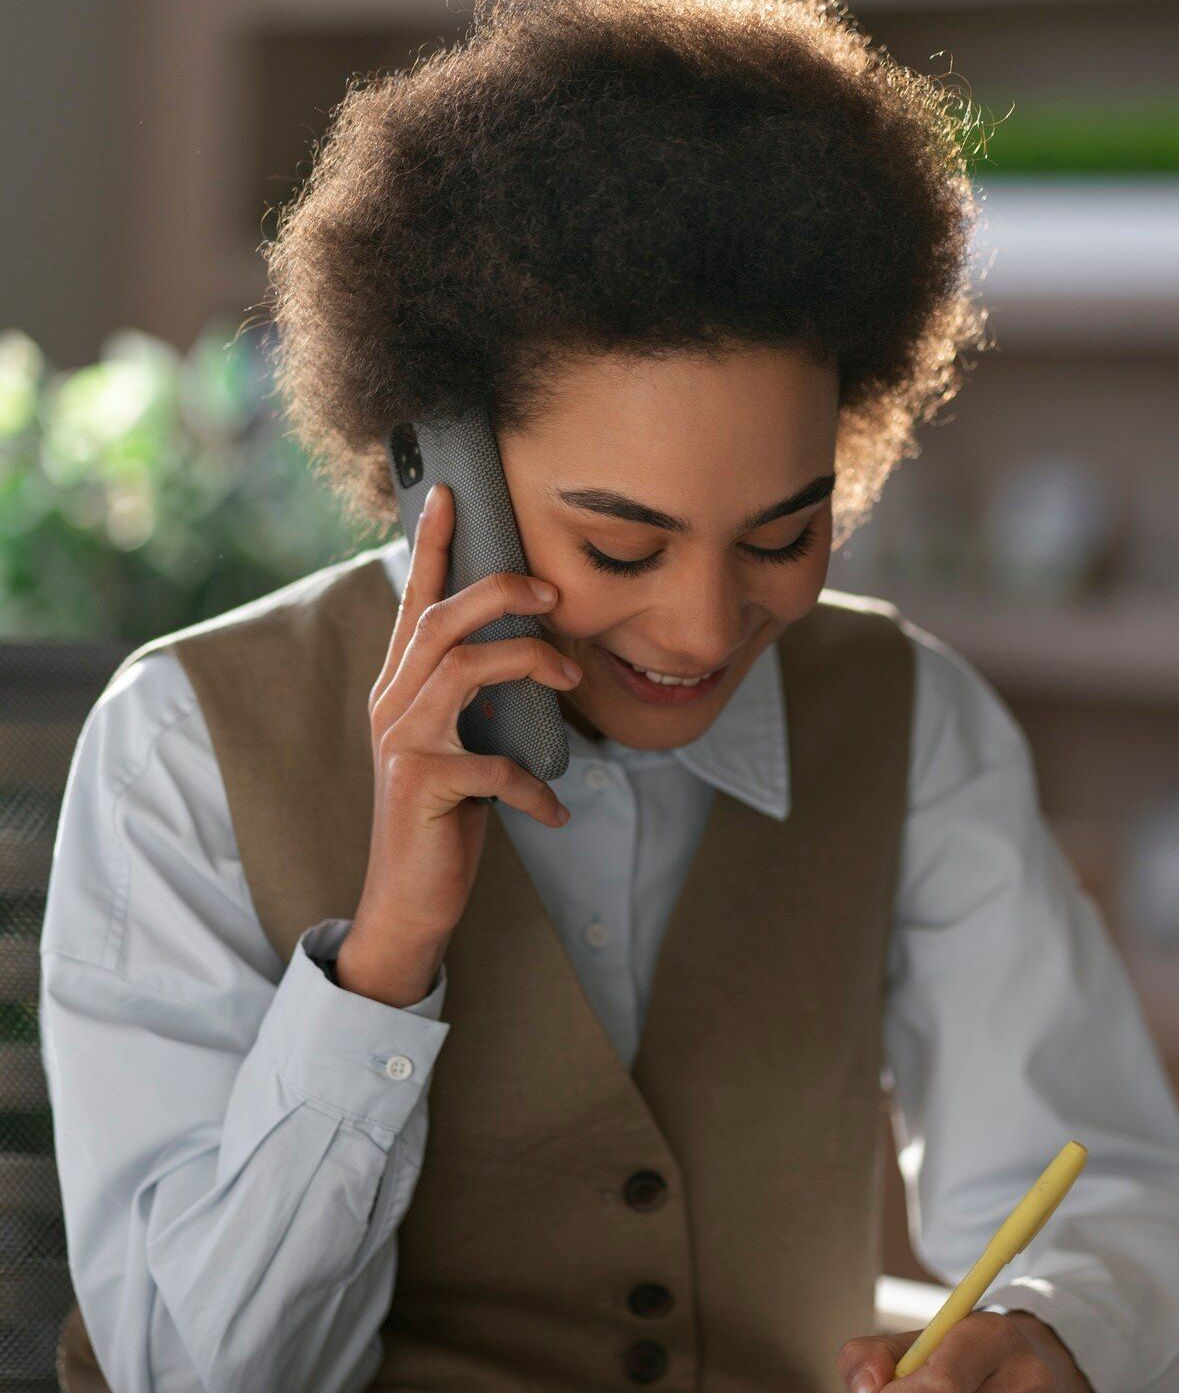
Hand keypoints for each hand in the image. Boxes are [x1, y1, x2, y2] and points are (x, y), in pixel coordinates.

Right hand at [337, 483, 581, 1005]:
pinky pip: (493, 766)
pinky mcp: (420, 785)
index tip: (451, 493)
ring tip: (572, 678)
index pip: (414, 602)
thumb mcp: (461, 746)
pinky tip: (556, 811)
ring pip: (461, 670)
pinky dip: (535, 786)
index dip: (431, 547)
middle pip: (440, 621)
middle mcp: (392, 704)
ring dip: (527, 663)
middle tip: (553, 594)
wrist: (409, 899)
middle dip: (499, 593)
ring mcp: (402, 743)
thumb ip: (477, 700)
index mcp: (400, 687)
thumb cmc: (444, 817)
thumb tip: (533, 657)